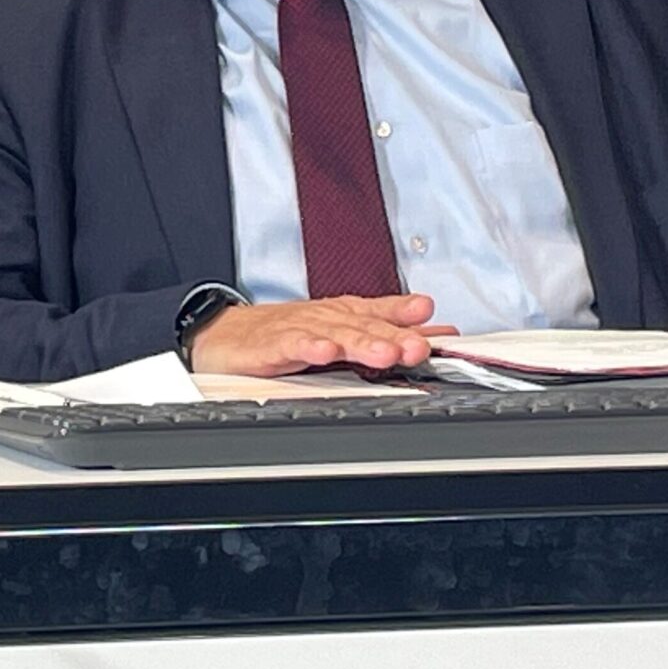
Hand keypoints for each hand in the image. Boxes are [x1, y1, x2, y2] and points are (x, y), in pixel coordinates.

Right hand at [186, 294, 457, 376]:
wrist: (223, 335)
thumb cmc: (285, 333)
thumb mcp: (339, 330)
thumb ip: (388, 329)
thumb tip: (436, 331)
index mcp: (345, 316)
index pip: (382, 315)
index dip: (411, 322)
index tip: (444, 331)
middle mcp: (326, 319)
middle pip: (364, 326)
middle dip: (393, 335)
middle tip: (419, 347)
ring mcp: (298, 330)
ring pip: (334, 335)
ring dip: (361, 342)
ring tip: (386, 353)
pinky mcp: (270, 345)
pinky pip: (291, 345)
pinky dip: (308, 347)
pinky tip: (324, 353)